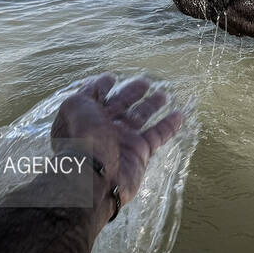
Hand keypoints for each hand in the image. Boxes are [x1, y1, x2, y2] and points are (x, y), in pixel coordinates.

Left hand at [50, 74, 183, 205]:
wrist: (95, 175)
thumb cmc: (81, 137)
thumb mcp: (74, 106)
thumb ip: (87, 93)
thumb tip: (98, 83)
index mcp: (86, 117)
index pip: (96, 98)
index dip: (102, 87)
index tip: (112, 77)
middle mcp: (103, 128)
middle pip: (121, 105)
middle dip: (132, 93)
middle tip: (144, 82)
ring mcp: (122, 140)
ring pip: (140, 118)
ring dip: (152, 105)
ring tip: (163, 94)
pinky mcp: (140, 152)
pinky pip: (157, 135)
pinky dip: (169, 126)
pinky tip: (179, 115)